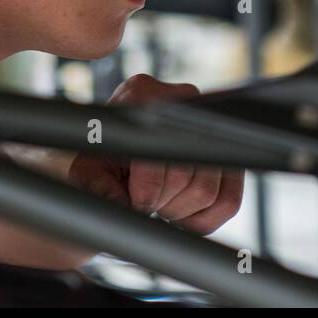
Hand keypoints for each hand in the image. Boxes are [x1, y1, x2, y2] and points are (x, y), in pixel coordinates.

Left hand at [67, 73, 243, 234]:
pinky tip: (179, 212)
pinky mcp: (229, 155)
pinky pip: (229, 201)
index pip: (160, 153)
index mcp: (143, 96)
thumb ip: (99, 185)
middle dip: (162, 202)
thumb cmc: (100, 157)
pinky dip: (203, 221)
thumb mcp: (88, 168)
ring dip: (180, 212)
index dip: (148, 191)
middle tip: (144, 201)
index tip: (137, 202)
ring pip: (210, 192)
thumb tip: (124, 206)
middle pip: (186, 176)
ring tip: (160, 202)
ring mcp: (211, 128)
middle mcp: (184, 101)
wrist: (117, 149)